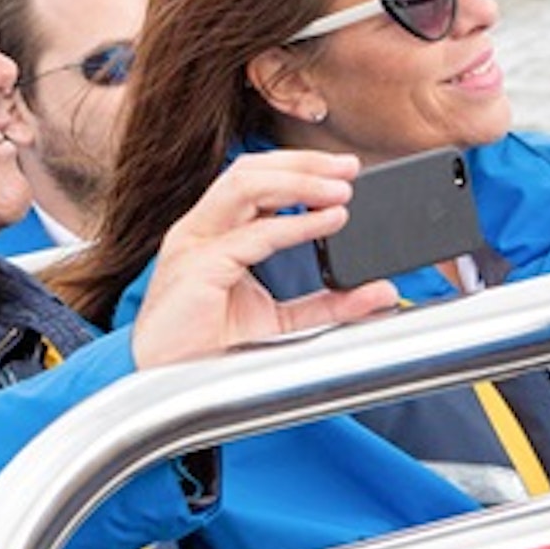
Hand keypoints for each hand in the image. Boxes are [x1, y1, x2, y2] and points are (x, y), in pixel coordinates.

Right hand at [131, 150, 397, 368]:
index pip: (255, 181)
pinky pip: (253, 235)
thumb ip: (329, 304)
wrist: (168, 385)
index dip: (299, 169)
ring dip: (299, 181)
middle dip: (303, 163)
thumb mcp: (282, 322)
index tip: (343, 172)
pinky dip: (296, 225)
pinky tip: (328, 222)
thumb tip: (381, 292)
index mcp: (213, 235)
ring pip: (245, 186)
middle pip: (249, 171)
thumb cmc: (206, 351)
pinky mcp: (197, 267)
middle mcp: (200, 230)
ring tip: (340, 189)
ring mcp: (194, 244)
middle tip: (349, 167)